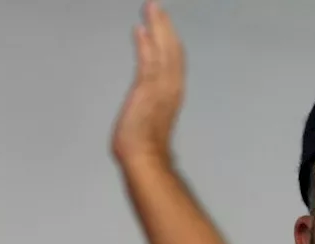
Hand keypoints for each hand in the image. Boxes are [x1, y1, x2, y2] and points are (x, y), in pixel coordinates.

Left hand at [111, 1, 184, 162]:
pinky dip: (146, 43)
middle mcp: (172, 86)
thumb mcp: (151, 118)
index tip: (164, 24)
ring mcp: (161, 86)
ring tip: (151, 7)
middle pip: (172, 49)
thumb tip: (149, 99)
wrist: (144, 158)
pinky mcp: (147, 89)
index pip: (174, 60)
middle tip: (157, 6)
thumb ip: (152, 104)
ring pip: (163, 50)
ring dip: (157, 27)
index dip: (170, 40)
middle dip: (165, 26)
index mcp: (173, 92)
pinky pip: (149, 60)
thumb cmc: (146, 146)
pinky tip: (140, 29)